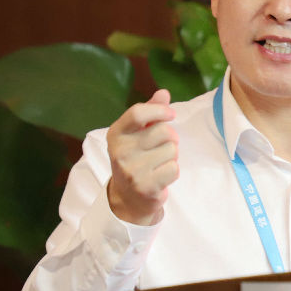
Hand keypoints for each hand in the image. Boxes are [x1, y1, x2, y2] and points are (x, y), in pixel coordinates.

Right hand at [106, 89, 178, 224]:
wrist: (127, 197)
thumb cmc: (135, 158)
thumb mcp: (137, 134)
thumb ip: (150, 112)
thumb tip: (164, 93)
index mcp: (116, 133)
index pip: (138, 112)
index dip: (159, 110)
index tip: (171, 114)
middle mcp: (120, 150)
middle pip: (164, 131)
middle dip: (170, 138)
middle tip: (160, 148)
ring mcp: (131, 170)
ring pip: (172, 150)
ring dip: (172, 157)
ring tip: (158, 164)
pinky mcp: (145, 186)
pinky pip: (174, 169)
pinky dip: (173, 172)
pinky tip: (160, 176)